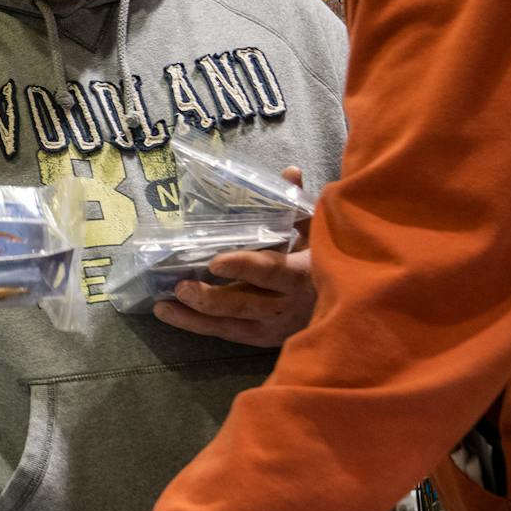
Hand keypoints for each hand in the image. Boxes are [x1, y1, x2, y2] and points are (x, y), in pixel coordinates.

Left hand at [151, 168, 315, 348]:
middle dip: (211, 298)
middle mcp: (285, 306)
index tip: (216, 261)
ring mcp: (271, 327)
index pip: (270, 271)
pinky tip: (169, 314)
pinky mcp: (259, 339)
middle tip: (181, 286)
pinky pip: (224, 333)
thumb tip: (290, 172)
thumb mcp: (316, 235)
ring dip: (194, 317)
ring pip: (228, 325)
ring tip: (163, 305)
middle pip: (244, 304)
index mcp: (301, 275)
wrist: (348, 312)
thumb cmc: (322, 264)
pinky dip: (196, 325)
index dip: (244, 267)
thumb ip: (298, 206)